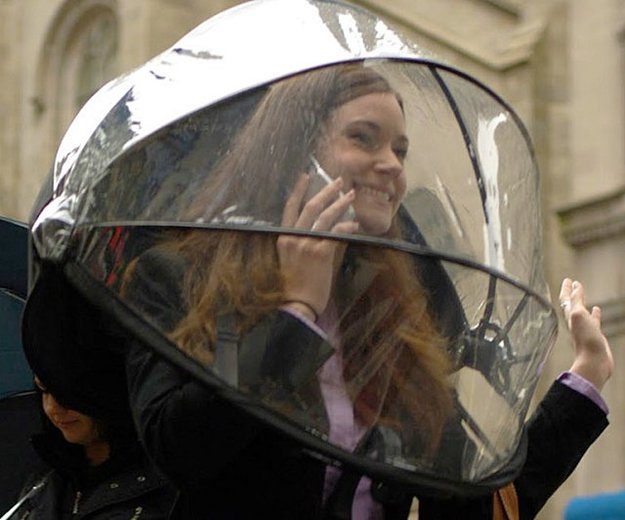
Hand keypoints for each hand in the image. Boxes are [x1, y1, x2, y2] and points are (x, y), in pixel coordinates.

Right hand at [277, 174, 357, 317]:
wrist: (297, 305)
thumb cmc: (295, 286)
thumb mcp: (292, 260)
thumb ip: (303, 243)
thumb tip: (324, 228)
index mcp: (283, 238)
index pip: (289, 208)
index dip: (298, 190)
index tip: (306, 176)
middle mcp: (293, 238)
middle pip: (310, 206)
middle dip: (326, 191)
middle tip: (338, 181)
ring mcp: (307, 244)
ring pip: (325, 216)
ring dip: (340, 203)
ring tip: (350, 195)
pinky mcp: (320, 253)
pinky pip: (336, 233)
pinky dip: (346, 226)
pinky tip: (355, 223)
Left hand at [559, 278, 613, 390]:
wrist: (594, 361)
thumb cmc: (585, 340)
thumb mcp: (579, 314)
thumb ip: (577, 300)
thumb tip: (575, 286)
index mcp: (570, 316)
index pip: (566, 299)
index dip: (566, 289)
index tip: (567, 280)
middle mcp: (575, 321)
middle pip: (572, 303)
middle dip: (572, 293)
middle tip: (573, 284)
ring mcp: (585, 328)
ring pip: (582, 311)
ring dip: (582, 302)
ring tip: (583, 294)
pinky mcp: (594, 335)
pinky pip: (593, 321)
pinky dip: (594, 314)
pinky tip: (596, 310)